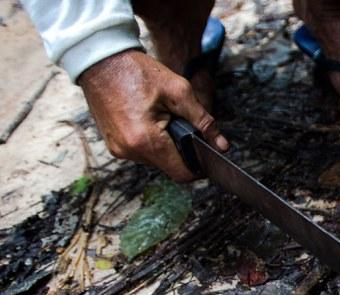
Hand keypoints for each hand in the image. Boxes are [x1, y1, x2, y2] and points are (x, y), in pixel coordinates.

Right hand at [78, 50, 227, 180]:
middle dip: (181, 150)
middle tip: (182, 125)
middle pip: (169, 166)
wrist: (101, 59)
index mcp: (146, 141)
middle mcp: (129, 151)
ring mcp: (118, 150)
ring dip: (165, 145)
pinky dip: (151, 141)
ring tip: (163, 119)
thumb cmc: (137, 71)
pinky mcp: (113, 145)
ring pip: (155, 160)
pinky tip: (149, 120)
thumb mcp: (179, 92)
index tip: (208, 158)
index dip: (199, 168)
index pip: (181, 173)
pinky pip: (141, 152)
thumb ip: (203, 121)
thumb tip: (222, 145)